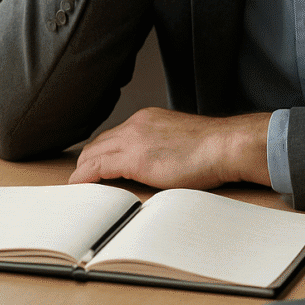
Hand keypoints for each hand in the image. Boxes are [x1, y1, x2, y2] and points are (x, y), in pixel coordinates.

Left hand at [69, 107, 271, 190]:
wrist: (226, 145)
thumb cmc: (214, 147)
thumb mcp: (181, 141)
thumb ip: (163, 147)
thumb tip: (158, 164)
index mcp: (148, 118)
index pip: (114, 135)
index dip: (101, 152)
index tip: (96, 165)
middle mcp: (136, 123)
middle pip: (99, 142)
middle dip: (87, 161)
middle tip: (82, 178)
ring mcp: (133, 138)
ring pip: (93, 153)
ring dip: (83, 169)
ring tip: (78, 185)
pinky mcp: (134, 158)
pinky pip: (97, 167)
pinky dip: (84, 177)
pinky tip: (79, 186)